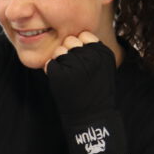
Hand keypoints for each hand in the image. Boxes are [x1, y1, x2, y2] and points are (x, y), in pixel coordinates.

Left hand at [46, 34, 126, 153]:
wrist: (92, 118)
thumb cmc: (97, 93)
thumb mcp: (103, 68)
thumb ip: (92, 51)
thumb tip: (77, 37)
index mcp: (102, 52)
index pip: (85, 34)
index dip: (81, 46)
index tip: (84, 60)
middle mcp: (89, 55)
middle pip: (70, 40)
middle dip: (69, 52)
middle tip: (75, 72)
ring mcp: (73, 63)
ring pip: (58, 51)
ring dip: (60, 61)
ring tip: (70, 78)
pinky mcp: (58, 72)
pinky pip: (50, 64)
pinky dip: (52, 72)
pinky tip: (62, 83)